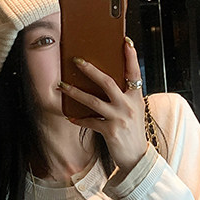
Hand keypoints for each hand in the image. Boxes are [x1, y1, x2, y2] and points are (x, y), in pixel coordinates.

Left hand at [59, 38, 147, 174]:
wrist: (137, 158)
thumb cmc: (133, 132)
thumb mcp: (133, 110)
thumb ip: (123, 97)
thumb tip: (102, 83)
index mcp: (136, 97)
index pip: (134, 72)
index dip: (131, 57)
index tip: (125, 42)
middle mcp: (128, 105)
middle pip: (107, 82)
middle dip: (90, 70)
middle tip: (76, 60)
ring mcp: (119, 118)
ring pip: (92, 100)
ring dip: (75, 92)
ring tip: (62, 86)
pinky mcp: (110, 131)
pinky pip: (89, 121)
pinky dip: (78, 118)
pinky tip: (70, 116)